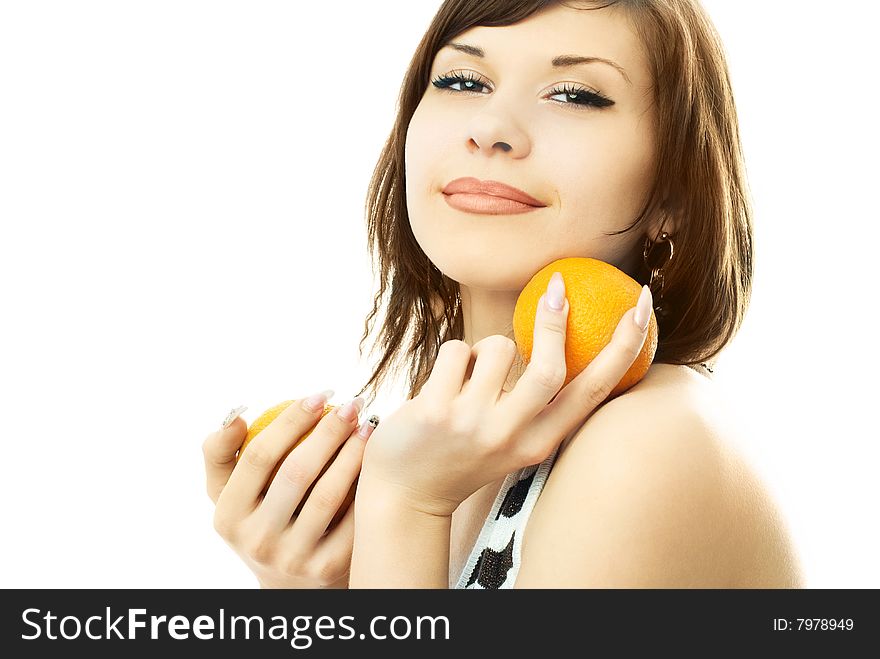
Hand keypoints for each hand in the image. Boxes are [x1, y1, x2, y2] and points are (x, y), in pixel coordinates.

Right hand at [202, 394, 371, 587]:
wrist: (289, 581)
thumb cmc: (259, 516)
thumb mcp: (228, 493)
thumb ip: (221, 453)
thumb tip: (238, 415)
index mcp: (227, 516)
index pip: (258, 456)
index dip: (290, 420)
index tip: (319, 396)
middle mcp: (256, 541)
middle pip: (295, 472)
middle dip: (328, 430)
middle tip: (352, 404)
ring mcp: (292, 559)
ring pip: (328, 495)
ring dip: (352, 453)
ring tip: (368, 426)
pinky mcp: (327, 569)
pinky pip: (352, 518)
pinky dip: (365, 485)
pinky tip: (377, 460)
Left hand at [360, 278, 652, 516]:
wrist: (407, 493)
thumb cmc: (464, 451)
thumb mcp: (513, 437)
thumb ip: (537, 401)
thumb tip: (561, 328)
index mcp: (540, 442)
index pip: (595, 390)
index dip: (625, 345)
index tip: (641, 303)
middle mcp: (511, 437)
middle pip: (549, 369)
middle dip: (555, 322)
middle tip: (555, 287)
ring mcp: (471, 425)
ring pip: (495, 347)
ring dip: (484, 346)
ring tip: (469, 375)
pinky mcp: (435, 412)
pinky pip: (456, 350)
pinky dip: (452, 355)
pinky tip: (441, 384)